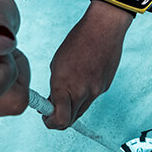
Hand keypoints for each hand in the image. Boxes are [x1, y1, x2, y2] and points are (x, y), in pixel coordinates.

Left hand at [44, 0, 133, 128]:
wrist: (103, 29)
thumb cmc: (77, 41)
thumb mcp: (57, 64)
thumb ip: (56, 87)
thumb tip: (53, 103)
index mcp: (65, 86)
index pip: (59, 120)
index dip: (50, 122)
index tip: (46, 117)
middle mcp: (82, 93)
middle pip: (70, 120)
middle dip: (60, 118)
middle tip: (52, 109)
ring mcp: (96, 91)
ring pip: (81, 110)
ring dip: (72, 107)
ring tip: (66, 91)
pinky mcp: (105, 87)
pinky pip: (91, 97)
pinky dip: (84, 94)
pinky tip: (82, 78)